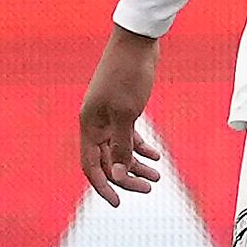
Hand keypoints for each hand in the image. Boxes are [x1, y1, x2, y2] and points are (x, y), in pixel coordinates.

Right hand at [78, 29, 163, 204]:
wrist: (137, 44)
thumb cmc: (128, 75)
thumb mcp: (127, 113)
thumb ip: (120, 144)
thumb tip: (116, 174)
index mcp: (89, 125)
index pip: (90, 165)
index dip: (103, 185)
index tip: (117, 203)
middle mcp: (95, 123)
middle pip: (106, 160)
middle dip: (125, 177)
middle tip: (148, 189)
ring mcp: (109, 116)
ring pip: (119, 149)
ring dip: (135, 164)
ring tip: (157, 177)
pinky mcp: (123, 109)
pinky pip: (128, 136)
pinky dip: (140, 147)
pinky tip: (155, 156)